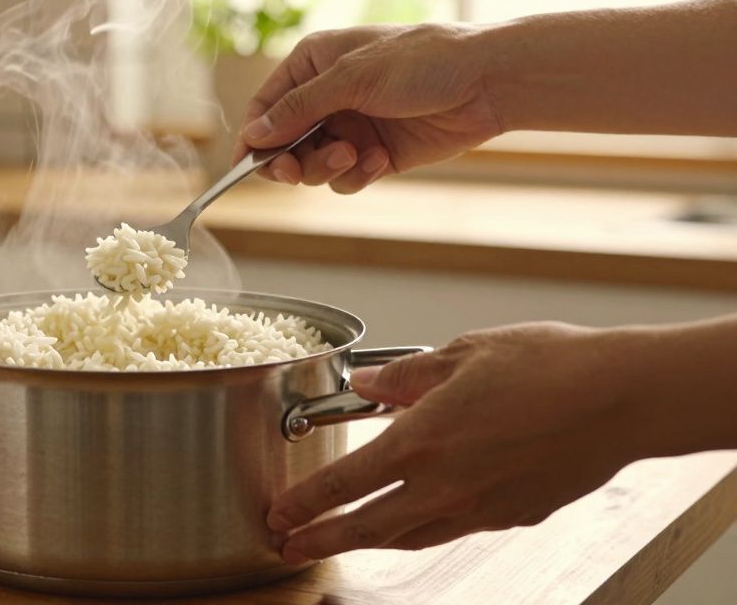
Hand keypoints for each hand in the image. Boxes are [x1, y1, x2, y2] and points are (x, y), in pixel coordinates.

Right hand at [234, 23, 504, 192]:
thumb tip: (255, 135)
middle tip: (293, 172)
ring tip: (352, 155)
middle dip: (290, 159)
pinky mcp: (375, 154)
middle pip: (284, 143)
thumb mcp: (352, 79)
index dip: (254, 136)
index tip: (247, 164)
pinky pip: (345, 178)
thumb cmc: (424, 61)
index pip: (267, 106)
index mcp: (314, 63)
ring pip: (312, 165)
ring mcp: (351, 127)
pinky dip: (356, 175)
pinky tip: (380, 160)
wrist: (486, 83)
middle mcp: (328, 96)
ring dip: (326, 167)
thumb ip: (299, 109)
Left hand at [267, 322, 647, 561]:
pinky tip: (416, 521)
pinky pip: (453, 530)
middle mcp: (446, 484)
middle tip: (289, 547)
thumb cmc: (551, 367)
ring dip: (368, 542)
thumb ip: (405, 377)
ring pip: (410, 537)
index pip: (345, 482)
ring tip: (342, 541)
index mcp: (423, 440)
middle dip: (321, 539)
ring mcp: (481, 508)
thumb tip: (367, 383)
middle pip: (367, 527)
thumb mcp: (463, 354)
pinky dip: (422, 530)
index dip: (305, 503)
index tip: (279, 513)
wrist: (623, 399)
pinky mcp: (513, 516)